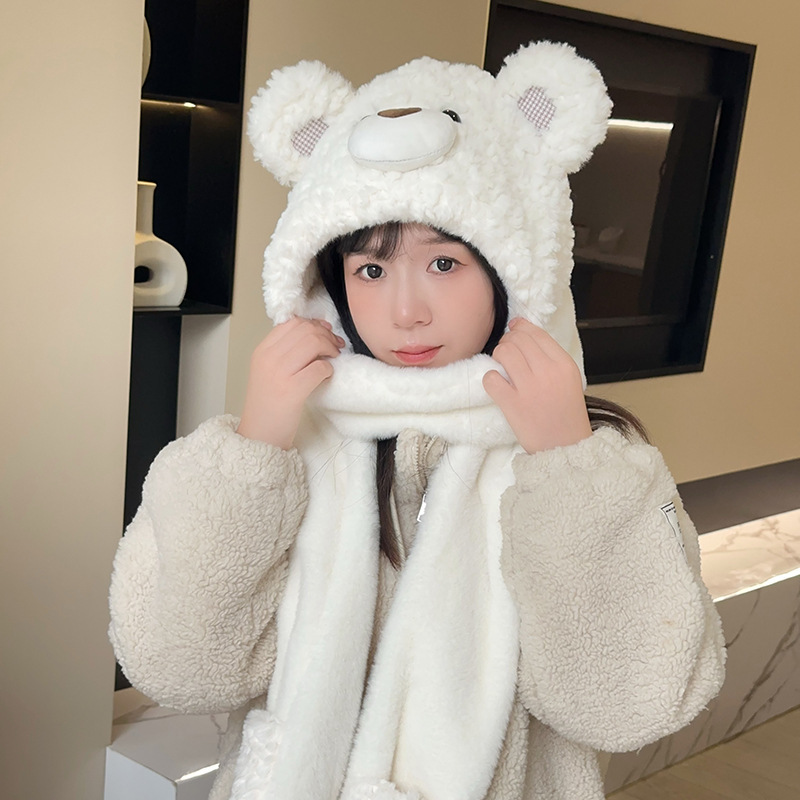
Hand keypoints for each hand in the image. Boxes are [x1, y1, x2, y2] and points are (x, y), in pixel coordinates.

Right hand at [237, 317, 344, 448]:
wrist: (259, 434)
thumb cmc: (268, 405)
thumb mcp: (269, 370)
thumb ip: (286, 351)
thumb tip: (316, 332)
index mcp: (262, 351)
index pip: (292, 323)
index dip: (314, 325)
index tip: (325, 332)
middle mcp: (269, 358)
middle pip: (305, 330)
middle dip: (326, 335)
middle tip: (335, 346)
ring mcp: (279, 373)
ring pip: (313, 343)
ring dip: (330, 348)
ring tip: (333, 358)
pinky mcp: (293, 390)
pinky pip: (319, 367)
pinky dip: (328, 369)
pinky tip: (326, 375)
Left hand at [483, 318, 591, 453]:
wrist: (566, 447)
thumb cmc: (565, 413)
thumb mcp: (568, 378)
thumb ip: (549, 356)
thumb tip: (521, 329)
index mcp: (564, 364)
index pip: (536, 333)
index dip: (520, 328)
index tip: (514, 331)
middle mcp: (547, 372)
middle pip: (517, 339)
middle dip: (507, 342)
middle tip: (507, 353)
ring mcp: (529, 388)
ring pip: (504, 352)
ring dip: (498, 356)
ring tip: (502, 367)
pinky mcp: (512, 404)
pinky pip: (491, 378)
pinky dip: (490, 379)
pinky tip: (498, 386)